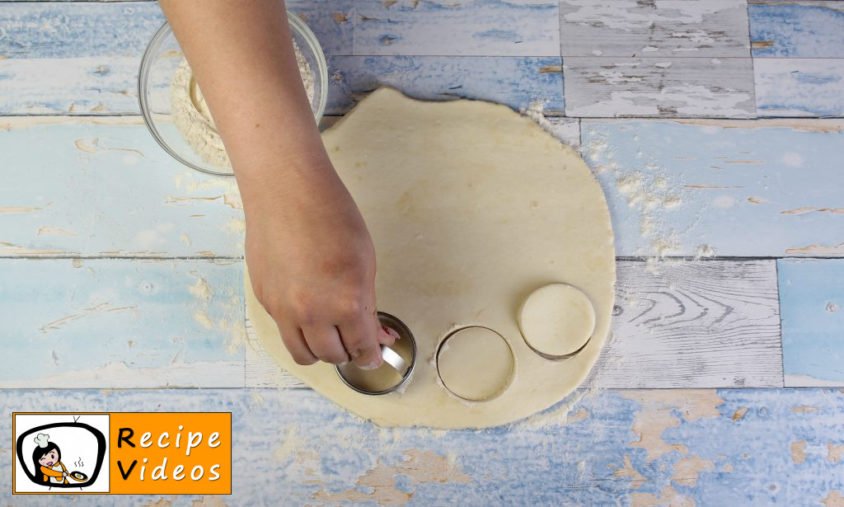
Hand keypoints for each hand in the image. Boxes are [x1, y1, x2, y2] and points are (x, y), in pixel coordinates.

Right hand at [244, 161, 394, 368]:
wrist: (287, 192)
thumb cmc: (330, 215)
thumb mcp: (365, 261)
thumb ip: (368, 303)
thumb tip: (376, 332)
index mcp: (346, 303)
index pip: (362, 349)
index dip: (371, 355)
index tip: (374, 354)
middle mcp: (313, 314)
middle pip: (332, 357)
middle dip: (348, 352)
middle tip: (355, 338)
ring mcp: (284, 310)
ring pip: (303, 354)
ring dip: (320, 350)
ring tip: (330, 333)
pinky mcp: (265, 300)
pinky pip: (284, 330)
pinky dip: (298, 329)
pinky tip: (307, 307)